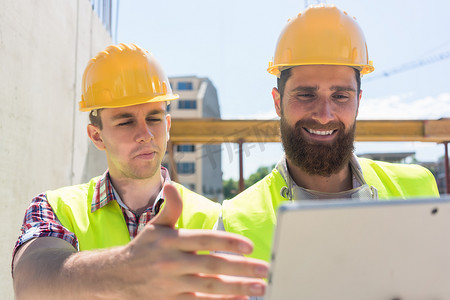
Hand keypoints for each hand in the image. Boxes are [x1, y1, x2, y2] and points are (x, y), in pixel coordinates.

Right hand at [113, 183, 267, 298]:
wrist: (117, 276)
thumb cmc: (143, 248)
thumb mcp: (155, 226)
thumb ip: (170, 208)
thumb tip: (171, 185)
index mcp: (171, 241)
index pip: (204, 239)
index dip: (227, 242)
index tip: (249, 246)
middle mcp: (172, 262)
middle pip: (212, 265)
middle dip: (241, 268)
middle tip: (264, 269)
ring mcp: (172, 284)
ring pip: (210, 287)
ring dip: (237, 288)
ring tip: (260, 287)